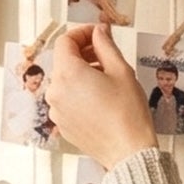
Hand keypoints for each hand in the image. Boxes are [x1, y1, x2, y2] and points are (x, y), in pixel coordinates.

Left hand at [45, 24, 150, 169]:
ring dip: (81, 73)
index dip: (82, 33)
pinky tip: (99, 96)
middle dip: (82, 53)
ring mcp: (56, 110)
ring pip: (64, 81)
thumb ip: (106, 45)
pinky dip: (79, 92)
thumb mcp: (121, 69)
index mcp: (68, 74)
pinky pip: (66, 99)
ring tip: (106, 77)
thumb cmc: (127, 114)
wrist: (127, 150)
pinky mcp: (62, 124)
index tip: (97, 34)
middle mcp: (56, 92)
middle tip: (104, 54)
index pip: (65, 42)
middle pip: (63, 61)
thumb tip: (99, 32)